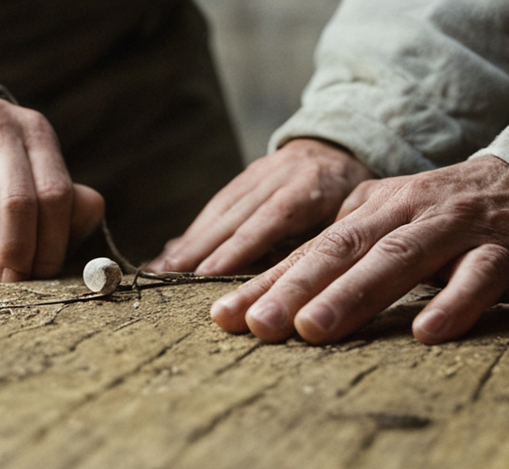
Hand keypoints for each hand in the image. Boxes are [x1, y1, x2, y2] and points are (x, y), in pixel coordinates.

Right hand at [145, 138, 374, 274]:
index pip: (268, 220)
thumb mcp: (348, 217)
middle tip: (168, 277)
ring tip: (160, 270)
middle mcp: (277, 176)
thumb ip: (318, 244)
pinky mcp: (243, 177)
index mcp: (309, 187)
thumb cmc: (348, 195)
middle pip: (232, 215)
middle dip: (197, 248)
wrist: (338, 148)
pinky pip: (215, 206)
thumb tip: (283, 280)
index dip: (236, 247)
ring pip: (218, 210)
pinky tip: (172, 253)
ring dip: (187, 242)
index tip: (207, 273)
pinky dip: (192, 231)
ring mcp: (256, 173)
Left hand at [210, 156, 508, 344]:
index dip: (266, 283)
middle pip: (343, 251)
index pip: (310, 251)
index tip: (224, 318)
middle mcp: (406, 214)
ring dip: (354, 296)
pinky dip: (453, 304)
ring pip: (399, 259)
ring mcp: (456, 230)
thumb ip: (341, 258)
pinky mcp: (505, 252)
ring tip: (314, 331)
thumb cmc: (449, 221)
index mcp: (370, 211)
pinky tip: (427, 334)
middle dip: (295, 289)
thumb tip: (272, 298)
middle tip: (257, 326)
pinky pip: (478, 279)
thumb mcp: (389, 229)